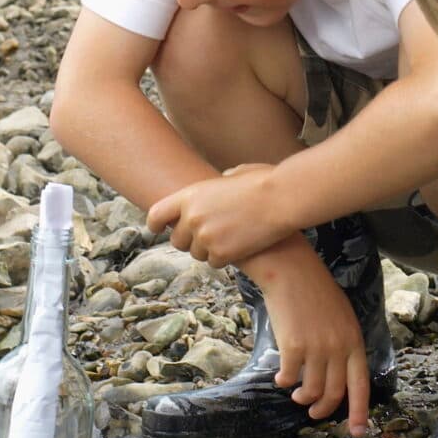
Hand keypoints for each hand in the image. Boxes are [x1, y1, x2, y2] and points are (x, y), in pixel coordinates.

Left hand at [146, 164, 291, 266]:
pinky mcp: (221, 253)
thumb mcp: (237, 174)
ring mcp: (205, 237)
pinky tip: (240, 247)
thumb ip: (221, 183)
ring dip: (210, 250)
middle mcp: (191, 217)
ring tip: (231, 239)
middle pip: (177, 240)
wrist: (281, 200)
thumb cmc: (266, 183)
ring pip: (197, 254)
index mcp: (190, 195)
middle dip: (190, 241)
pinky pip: (214, 262)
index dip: (155, 224)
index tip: (158, 229)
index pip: (157, 214)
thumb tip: (223, 182)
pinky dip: (225, 258)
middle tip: (210, 237)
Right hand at [240, 235, 369, 436]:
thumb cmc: (316, 291)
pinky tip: (281, 376)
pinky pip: (289, 378)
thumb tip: (338, 373)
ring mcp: (316, 348)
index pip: (361, 385)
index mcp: (354, 341)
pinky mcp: (293, 346)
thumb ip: (343, 344)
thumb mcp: (341, 316)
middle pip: (334, 393)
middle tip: (313, 412)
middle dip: (323, 410)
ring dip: (302, 398)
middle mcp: (338, 348)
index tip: (358, 433)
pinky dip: (284, 381)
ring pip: (311, 391)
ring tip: (296, 394)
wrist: (292, 270)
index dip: (360, 412)